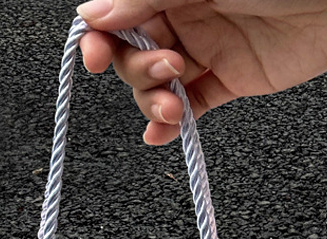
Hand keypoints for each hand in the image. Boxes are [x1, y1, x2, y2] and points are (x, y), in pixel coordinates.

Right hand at [76, 0, 326, 142]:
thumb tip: (94, 15)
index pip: (120, 15)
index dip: (101, 36)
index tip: (93, 54)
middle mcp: (185, 15)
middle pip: (135, 53)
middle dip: (139, 69)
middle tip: (169, 67)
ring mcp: (209, 50)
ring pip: (162, 84)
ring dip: (156, 101)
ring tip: (173, 108)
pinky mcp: (233, 80)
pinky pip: (198, 103)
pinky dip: (177, 122)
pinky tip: (161, 135)